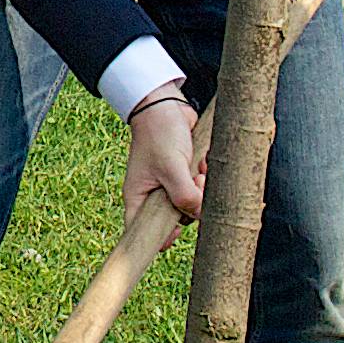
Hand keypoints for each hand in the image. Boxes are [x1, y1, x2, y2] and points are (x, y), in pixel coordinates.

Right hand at [123, 90, 210, 224]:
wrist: (166, 105)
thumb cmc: (159, 134)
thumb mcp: (171, 167)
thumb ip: (184, 194)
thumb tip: (199, 214)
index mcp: (139, 197)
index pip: (142, 230)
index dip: (160, 237)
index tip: (177, 227)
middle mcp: (153, 194)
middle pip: (175, 218)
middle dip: (191, 205)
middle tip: (195, 185)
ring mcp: (169, 184)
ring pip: (191, 202)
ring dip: (201, 188)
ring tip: (200, 169)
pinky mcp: (183, 174)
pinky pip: (198, 186)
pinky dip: (204, 176)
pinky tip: (203, 161)